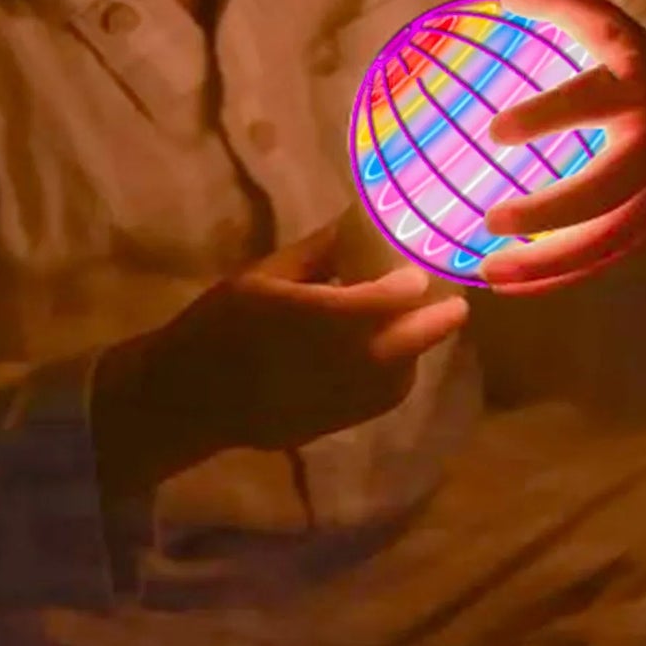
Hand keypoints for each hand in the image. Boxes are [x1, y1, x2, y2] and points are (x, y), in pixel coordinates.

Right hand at [163, 213, 468, 452]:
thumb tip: (358, 221)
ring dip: (418, 352)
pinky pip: (382, 402)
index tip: (420, 272)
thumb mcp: (262, 274)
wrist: (188, 397)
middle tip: (457, 306)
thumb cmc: (220, 325)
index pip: (385, 299)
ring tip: (424, 330)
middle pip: (407, 341)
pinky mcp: (335, 423)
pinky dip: (398, 379)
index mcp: (318, 316)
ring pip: (401, 376)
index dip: (410, 285)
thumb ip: (317, 252)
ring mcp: (340, 397)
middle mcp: (339, 360)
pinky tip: (394, 362)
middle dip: (436, 322)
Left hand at [477, 0, 645, 294]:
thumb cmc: (636, 67)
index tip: (494, 131)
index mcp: (639, 91)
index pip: (591, 103)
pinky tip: (506, 284)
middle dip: (550, 210)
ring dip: (545, 262)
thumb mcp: (611, 27)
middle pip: (604, 190)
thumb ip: (563, 5)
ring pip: (603, 241)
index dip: (547, 117)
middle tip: (492, 218)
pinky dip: (555, 279)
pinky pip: (601, 262)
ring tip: (487, 270)